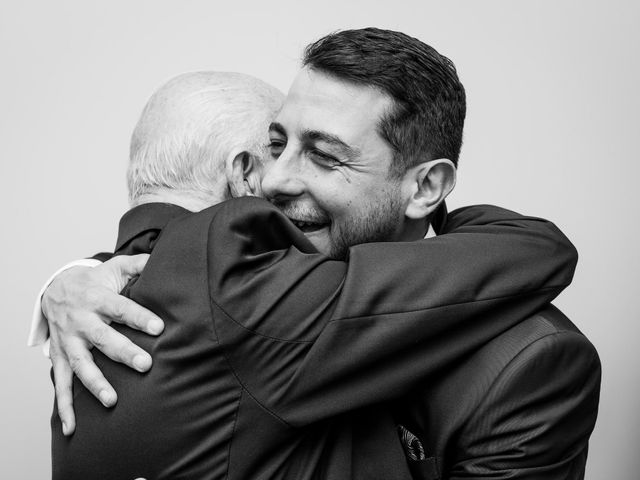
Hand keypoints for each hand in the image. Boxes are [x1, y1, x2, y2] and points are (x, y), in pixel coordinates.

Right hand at [43, 254, 163, 435]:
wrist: (55, 288)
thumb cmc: (95, 281)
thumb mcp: (115, 268)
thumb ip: (139, 265)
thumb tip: (163, 260)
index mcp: (97, 298)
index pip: (121, 308)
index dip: (139, 317)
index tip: (158, 329)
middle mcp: (81, 321)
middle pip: (103, 338)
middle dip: (123, 352)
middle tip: (145, 365)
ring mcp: (68, 341)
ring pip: (80, 364)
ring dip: (95, 383)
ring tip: (112, 400)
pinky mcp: (59, 356)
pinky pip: (60, 383)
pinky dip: (64, 407)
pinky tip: (73, 427)